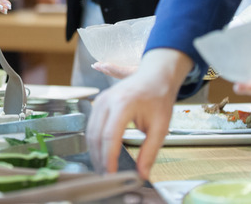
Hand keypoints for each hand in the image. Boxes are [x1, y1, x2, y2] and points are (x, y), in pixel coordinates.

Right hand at [86, 48, 194, 178]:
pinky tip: (102, 152)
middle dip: (100, 158)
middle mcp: (107, 101)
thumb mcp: (160, 127)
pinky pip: (91, 125)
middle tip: (107, 176)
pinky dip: (95, 141)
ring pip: (90, 131)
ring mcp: (101, 100)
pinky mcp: (99, 102)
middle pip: (95, 136)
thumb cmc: (159, 97)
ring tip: (104, 167)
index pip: (109, 137)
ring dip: (95, 151)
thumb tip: (142, 173)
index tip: (112, 175)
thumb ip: (150, 152)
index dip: (108, 158)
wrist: (155, 76)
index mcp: (123, 104)